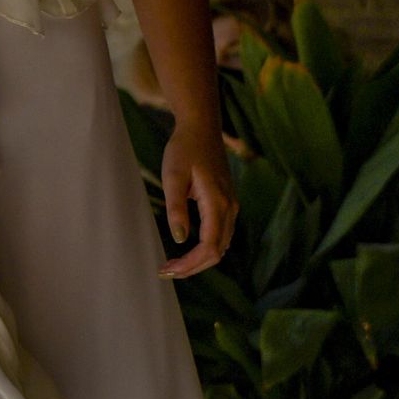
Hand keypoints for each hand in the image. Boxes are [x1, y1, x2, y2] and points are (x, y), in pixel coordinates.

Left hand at [158, 122, 236, 278]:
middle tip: (166, 271)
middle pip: (218, 252)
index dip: (189, 265)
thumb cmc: (184, 149)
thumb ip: (176, 208)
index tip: (167, 269)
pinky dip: (205, 249)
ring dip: (199, 260)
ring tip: (173, 265)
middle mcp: (230, 208)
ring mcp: (231, 206)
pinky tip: (186, 251)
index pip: (209, 247)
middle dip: (193, 267)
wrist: (201, 127)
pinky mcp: (227, 203)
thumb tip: (179, 239)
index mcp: (218, 203)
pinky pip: (220, 235)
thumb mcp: (173, 176)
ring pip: (221, 246)